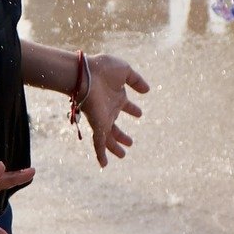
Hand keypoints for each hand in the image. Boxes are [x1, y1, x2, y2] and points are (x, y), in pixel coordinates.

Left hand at [77, 53, 149, 167]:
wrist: (85, 74)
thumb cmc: (103, 69)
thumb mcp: (125, 71)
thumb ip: (136, 80)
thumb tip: (147, 90)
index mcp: (116, 97)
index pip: (125, 106)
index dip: (132, 110)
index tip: (139, 113)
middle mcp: (108, 110)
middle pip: (115, 127)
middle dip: (122, 135)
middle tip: (130, 142)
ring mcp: (102, 119)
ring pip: (108, 138)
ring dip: (115, 147)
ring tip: (123, 155)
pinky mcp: (97, 126)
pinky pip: (98, 143)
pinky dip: (101, 154)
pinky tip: (104, 164)